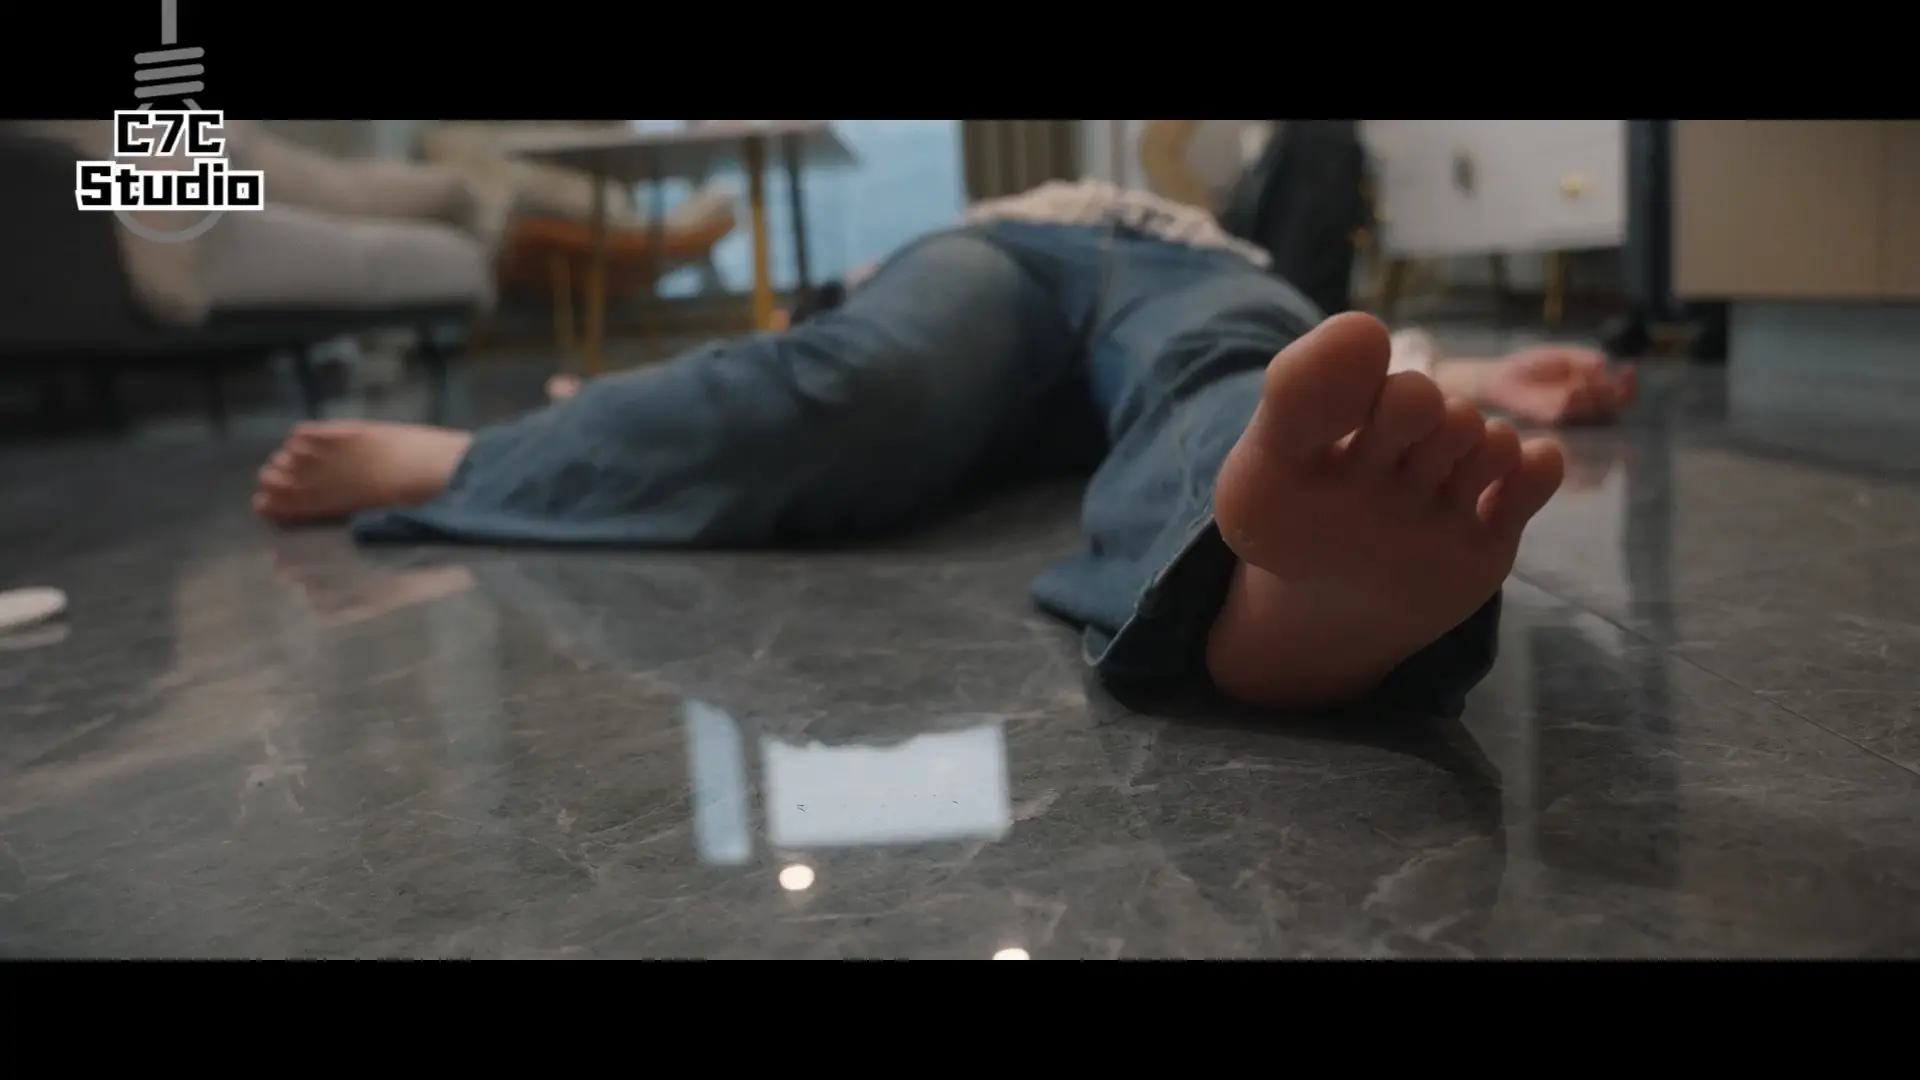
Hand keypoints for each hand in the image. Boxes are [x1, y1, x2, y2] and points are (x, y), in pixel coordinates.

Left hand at [1480, 345, 1635, 425]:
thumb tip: (1604, 365)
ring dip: (1593, 395)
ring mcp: (1567, 413)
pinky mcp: (1548, 416)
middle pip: (1611, 406)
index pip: (1620, 395)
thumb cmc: (1532, 366)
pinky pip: (1567, 411)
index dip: (1628, 386)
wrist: (1500, 377)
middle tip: (1599, 377)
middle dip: (1611, 392)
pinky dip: (1573, 400)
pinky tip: (1572, 389)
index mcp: (1590, 391)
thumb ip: (1583, 358)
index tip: (1628, 370)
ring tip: (1581, 381)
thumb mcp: (1562, 356)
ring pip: (1592, 411)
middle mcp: (1582, 406)